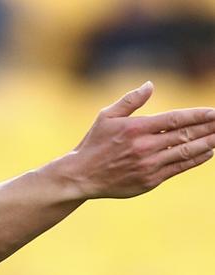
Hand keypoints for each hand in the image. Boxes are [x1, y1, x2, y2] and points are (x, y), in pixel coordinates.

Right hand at [66, 81, 214, 198]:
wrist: (81, 176)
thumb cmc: (93, 144)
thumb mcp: (106, 117)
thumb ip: (130, 100)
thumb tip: (150, 84)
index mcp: (135, 129)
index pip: (175, 119)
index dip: (198, 115)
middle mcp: (144, 147)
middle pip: (185, 135)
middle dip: (209, 127)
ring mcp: (148, 165)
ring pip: (185, 152)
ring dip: (208, 143)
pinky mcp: (149, 180)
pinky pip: (178, 168)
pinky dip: (195, 159)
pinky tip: (208, 151)